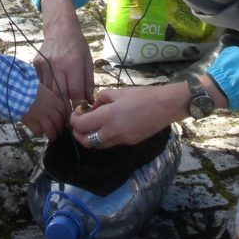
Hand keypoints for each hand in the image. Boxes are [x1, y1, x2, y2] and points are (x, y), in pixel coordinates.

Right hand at [19, 82, 69, 139]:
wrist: (18, 90)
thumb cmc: (30, 88)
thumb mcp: (44, 90)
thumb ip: (49, 98)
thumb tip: (51, 103)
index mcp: (54, 101)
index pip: (64, 112)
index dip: (64, 119)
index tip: (63, 122)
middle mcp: (50, 110)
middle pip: (58, 123)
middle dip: (59, 129)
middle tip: (58, 132)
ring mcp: (41, 117)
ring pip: (50, 129)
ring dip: (52, 135)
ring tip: (52, 138)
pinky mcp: (31, 122)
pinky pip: (38, 131)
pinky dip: (39, 134)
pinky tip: (39, 134)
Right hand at [34, 0, 93, 109]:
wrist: (60, 28)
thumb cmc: (77, 45)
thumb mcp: (88, 61)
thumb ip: (88, 82)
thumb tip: (89, 101)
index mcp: (73, 63)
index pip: (75, 90)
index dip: (77, 104)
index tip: (79, 114)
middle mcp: (57, 64)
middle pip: (60, 93)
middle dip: (65, 107)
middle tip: (69, 118)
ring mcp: (44, 64)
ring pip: (49, 90)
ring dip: (54, 101)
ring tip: (60, 110)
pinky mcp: (36, 64)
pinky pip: (41, 83)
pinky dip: (46, 91)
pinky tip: (50, 95)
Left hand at [69, 84, 183, 148]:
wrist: (165, 106)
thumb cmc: (143, 95)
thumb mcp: (118, 92)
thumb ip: (101, 100)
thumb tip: (93, 107)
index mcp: (108, 116)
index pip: (81, 125)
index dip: (74, 120)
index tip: (77, 113)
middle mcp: (112, 131)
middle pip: (85, 142)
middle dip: (78, 134)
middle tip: (79, 123)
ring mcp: (121, 140)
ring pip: (97, 145)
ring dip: (90, 137)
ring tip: (93, 125)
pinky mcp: (129, 143)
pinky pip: (110, 143)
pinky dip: (103, 137)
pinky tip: (108, 126)